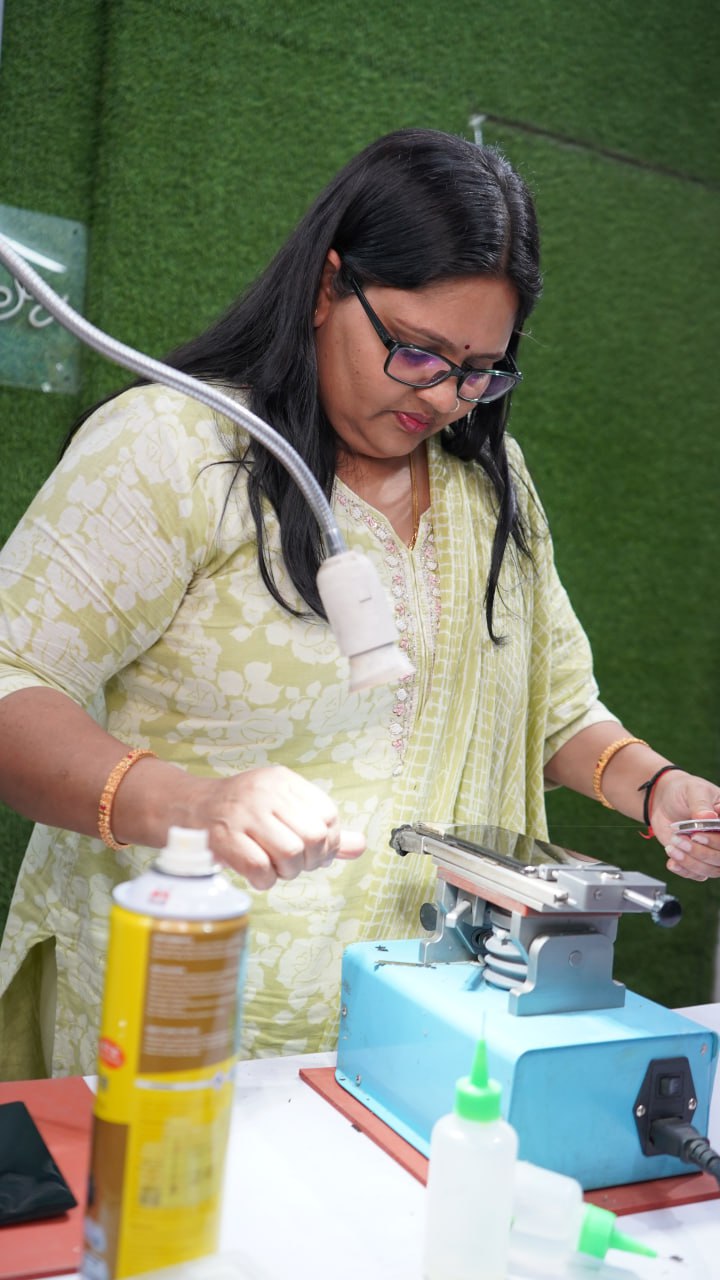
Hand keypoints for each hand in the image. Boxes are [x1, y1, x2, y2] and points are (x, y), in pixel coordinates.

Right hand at [186, 765, 364, 889]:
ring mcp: (243, 814)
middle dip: (310, 861)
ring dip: (288, 872)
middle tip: (296, 865)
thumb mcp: (283, 808)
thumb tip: (360, 846)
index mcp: (284, 781)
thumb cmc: (243, 812)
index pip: (328, 815)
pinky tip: (259, 876)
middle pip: (315, 837)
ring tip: (277, 869)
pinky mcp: (223, 838)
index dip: (328, 843)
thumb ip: (322, 827)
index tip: (313, 852)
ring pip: (291, 853)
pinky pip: (260, 869)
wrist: (188, 808)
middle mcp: (266, 792)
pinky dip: (265, 881)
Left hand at [650, 772, 719, 881]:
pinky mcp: (697, 859)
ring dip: (690, 862)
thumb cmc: (683, 791)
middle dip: (700, 852)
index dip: (715, 841)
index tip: (696, 834)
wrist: (664, 800)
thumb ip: (701, 804)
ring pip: (711, 869)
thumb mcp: (694, 790)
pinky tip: (672, 861)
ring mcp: (711, 850)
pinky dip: (684, 870)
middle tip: (679, 839)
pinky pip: (697, 874)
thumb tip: (708, 817)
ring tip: (672, 847)